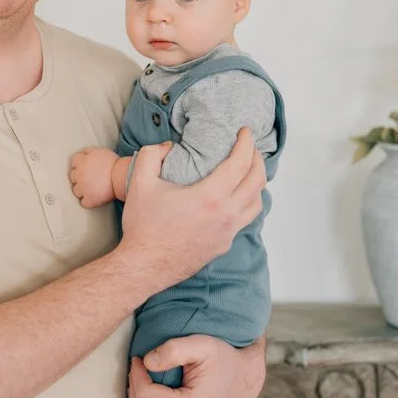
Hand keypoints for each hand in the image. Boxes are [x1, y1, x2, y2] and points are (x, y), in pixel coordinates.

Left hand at [69, 147, 118, 207]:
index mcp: (81, 161)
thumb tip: (82, 154)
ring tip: (94, 189)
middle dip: (80, 178)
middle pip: (73, 177)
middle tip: (91, 179)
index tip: (86, 169)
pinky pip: (84, 203)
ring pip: (76, 191)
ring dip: (83, 191)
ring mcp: (83, 188)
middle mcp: (79, 174)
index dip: (80, 166)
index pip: (74, 163)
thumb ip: (88, 152)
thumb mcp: (100, 151)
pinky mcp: (89, 199)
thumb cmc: (114, 163)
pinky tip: (95, 198)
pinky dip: (89, 202)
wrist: (122, 175)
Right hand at [118, 128, 264, 288]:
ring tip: (246, 172)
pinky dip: (246, 203)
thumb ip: (153, 154)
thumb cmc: (143, 226)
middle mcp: (226, 215)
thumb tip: (170, 146)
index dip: (246, 144)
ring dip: (256, 183)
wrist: (144, 266)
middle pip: (257, 181)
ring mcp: (227, 233)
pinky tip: (233, 198)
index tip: (244, 132)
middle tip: (249, 147)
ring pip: (256, 204)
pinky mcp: (223, 245)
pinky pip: (244, 220)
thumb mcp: (140, 182)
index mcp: (211, 197)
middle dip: (257, 159)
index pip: (241, 164)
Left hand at [128, 335, 265, 397]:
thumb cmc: (225, 360)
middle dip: (135, 386)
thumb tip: (147, 361)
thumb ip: (174, 349)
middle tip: (139, 368)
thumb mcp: (203, 345)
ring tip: (144, 379)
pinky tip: (151, 392)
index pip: (146, 395)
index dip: (136, 374)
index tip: (138, 358)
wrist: (245, 378)